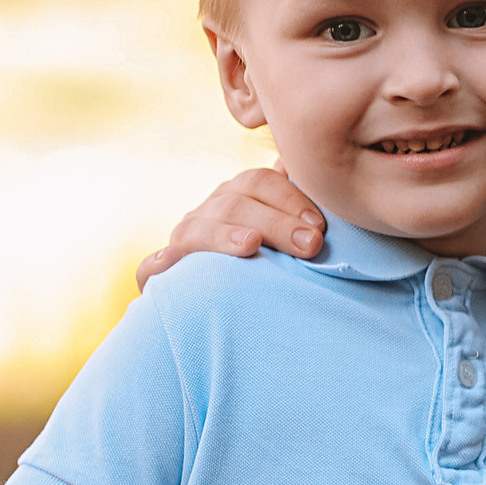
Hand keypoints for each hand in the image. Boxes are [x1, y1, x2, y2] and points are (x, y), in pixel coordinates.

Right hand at [135, 166, 324, 288]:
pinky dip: (158, 266)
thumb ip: (304, 211)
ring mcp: (184, 242)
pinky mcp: (161, 276)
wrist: (225, 302)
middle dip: (276, 223)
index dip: (290, 198)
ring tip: (251, 245)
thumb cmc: (274, 265)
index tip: (320, 225)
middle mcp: (209, 213)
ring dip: (224, 235)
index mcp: (238, 197)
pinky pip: (151, 268)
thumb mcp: (290, 235)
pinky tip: (168, 264)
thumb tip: (333, 183)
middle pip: (236, 204)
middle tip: (310, 245)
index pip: (260, 182)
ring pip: (198, 230)